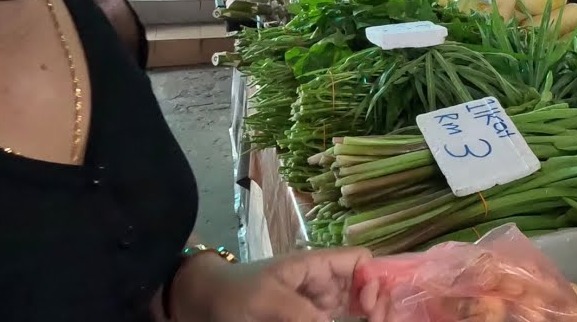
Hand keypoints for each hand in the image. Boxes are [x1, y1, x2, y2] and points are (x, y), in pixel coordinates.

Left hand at [170, 247, 371, 321]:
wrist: (201, 303)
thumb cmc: (233, 291)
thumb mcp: (267, 299)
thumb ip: (302, 313)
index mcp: (316, 266)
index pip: (360, 261)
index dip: (372, 279)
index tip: (366, 307)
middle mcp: (322, 283)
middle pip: (364, 288)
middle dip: (375, 305)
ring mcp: (315, 305)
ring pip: (352, 310)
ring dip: (364, 318)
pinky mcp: (304, 321)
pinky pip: (333, 321)